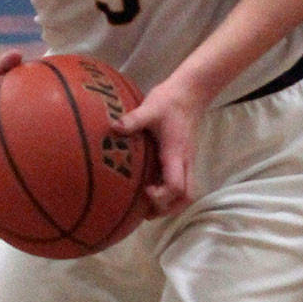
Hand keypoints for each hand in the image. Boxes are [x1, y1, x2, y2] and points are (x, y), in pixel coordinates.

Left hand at [115, 74, 203, 219]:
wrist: (190, 93)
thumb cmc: (169, 101)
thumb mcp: (149, 108)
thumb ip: (133, 120)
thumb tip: (113, 128)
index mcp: (176, 154)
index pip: (177, 186)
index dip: (162, 196)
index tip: (145, 190)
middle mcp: (185, 162)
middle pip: (186, 197)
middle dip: (168, 208)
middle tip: (146, 208)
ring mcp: (187, 161)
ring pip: (187, 193)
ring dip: (170, 204)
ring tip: (148, 204)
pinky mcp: (184, 159)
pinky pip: (181, 183)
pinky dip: (169, 193)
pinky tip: (151, 189)